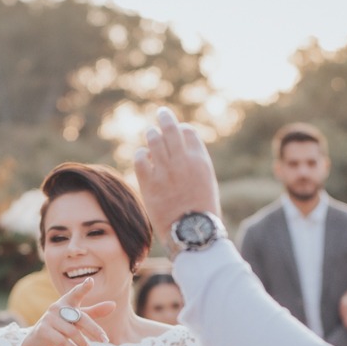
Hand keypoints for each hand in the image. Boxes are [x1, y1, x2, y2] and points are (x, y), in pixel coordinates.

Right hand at [20, 278, 114, 345]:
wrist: (38, 340)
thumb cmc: (62, 326)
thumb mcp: (78, 318)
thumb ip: (94, 312)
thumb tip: (113, 305)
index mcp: (66, 302)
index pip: (76, 293)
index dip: (83, 288)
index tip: (90, 281)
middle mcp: (57, 307)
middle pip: (81, 318)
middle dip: (95, 330)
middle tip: (106, 340)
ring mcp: (49, 319)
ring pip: (72, 332)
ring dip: (83, 343)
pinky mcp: (44, 331)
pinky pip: (62, 341)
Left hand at [133, 108, 221, 253]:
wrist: (192, 232)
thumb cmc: (201, 211)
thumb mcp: (206, 182)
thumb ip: (195, 165)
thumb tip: (183, 152)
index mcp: (200, 160)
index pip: (188, 132)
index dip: (182, 129)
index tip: (178, 131)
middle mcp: (182, 161)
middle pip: (171, 128)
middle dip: (165, 118)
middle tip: (161, 113)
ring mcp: (165, 171)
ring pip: (154, 139)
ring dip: (152, 135)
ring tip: (151, 134)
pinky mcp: (149, 183)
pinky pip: (140, 158)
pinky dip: (141, 155)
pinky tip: (143, 159)